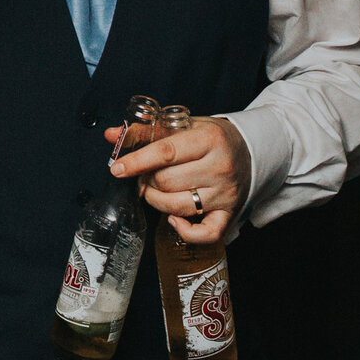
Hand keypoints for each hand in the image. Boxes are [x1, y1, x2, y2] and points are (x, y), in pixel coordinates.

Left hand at [110, 115, 250, 245]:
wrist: (250, 152)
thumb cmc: (210, 138)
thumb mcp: (183, 125)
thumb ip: (145, 130)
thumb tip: (110, 135)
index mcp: (209, 139)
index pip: (165, 153)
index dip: (137, 162)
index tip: (118, 169)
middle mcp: (220, 167)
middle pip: (167, 181)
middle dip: (147, 180)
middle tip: (145, 175)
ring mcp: (225, 193)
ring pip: (177, 206)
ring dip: (156, 201)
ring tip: (155, 190)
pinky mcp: (229, 214)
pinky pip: (205, 234)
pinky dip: (184, 231)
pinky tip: (173, 219)